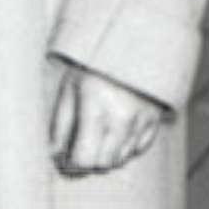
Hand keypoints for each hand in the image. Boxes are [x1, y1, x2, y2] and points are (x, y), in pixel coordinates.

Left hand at [49, 62, 165, 177]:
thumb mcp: (69, 88)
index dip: (71, 165)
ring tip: (94, 137)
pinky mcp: (155, 119)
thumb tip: (52, 153)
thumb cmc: (93, 64)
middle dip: (87, 162)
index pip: (84, 159)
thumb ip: (60, 124)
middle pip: (104, 164)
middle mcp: (121, 118)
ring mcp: (142, 120)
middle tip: (76, 150)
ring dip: (105, 156)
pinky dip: (125, 148)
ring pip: (122, 159)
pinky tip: (114, 132)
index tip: (64, 161)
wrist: (133, 42)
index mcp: (95, 108)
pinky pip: (138, 148)